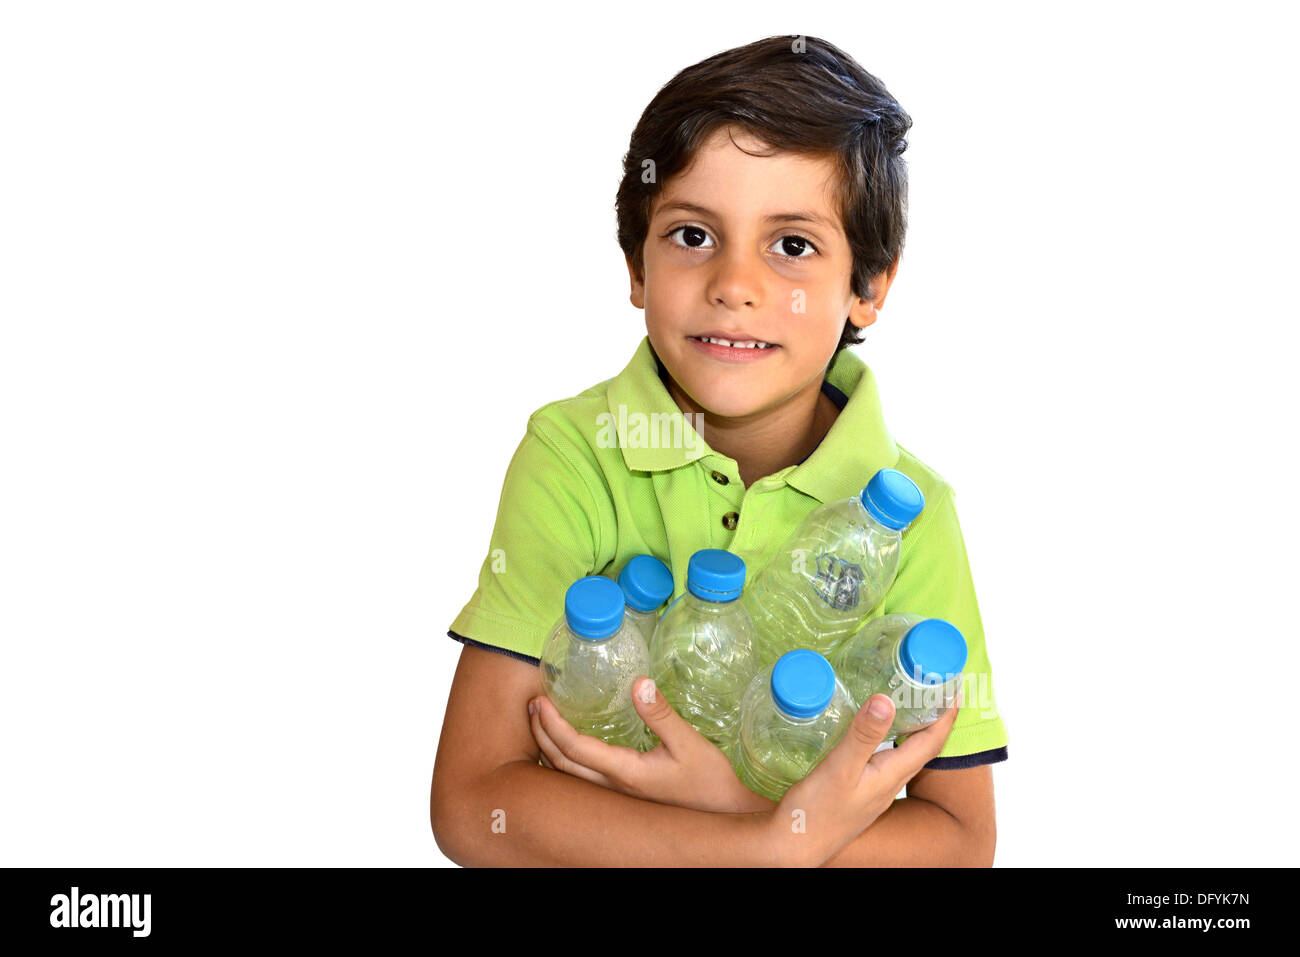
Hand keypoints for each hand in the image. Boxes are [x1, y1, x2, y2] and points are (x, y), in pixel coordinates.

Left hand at [528, 677, 769, 812]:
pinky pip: (581, 777)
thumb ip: (661, 714)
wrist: (721, 815)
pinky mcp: (623, 793)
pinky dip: (565, 756)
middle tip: (531, 704)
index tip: (541, 700)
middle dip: (540, 733)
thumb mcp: (689, 743)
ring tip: (541, 720)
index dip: (552, 724)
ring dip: (549, 746)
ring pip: (568, 774)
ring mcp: (616, 794)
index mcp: (624, 772)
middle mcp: (613, 787)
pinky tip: (570, 742)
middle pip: (561, 763)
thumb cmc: (708, 781)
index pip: (574, 748)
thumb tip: (638, 682)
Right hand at [771, 690, 962, 866]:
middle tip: (936, 690)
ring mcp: (875, 791)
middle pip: (924, 748)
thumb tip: (886, 700)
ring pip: (906, 755)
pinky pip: (888, 761)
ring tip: (913, 705)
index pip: (931, 742)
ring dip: (915, 730)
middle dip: (934, 719)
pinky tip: (877, 735)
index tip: (955, 688)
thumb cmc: (816, 812)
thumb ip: (863, 735)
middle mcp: (889, 784)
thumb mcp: (839, 768)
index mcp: (890, 776)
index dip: (946, 716)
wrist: (795, 846)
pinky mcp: (860, 793)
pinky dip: (892, 741)